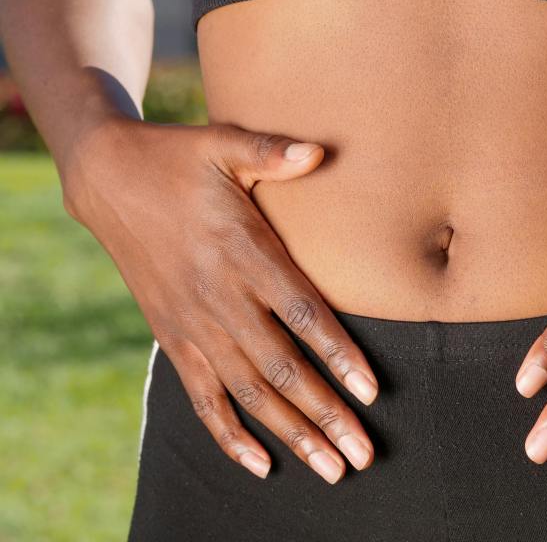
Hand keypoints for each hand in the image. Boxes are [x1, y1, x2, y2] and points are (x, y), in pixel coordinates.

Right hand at [62, 117, 379, 482]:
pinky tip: (261, 464)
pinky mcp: (173, 339)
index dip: (338, 354)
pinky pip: (202, 398)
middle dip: (325, 414)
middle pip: (281, 368)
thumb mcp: (223, 145)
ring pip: (248, 393)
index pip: (300, 314)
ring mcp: (193, 325)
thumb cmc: (178, 160)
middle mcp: (219, 298)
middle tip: (362, 454)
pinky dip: (229, 435)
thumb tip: (318, 151)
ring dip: (291, 434)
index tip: (371, 391)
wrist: (108, 179)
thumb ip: (271, 153)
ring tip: (330, 468)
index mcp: (242, 252)